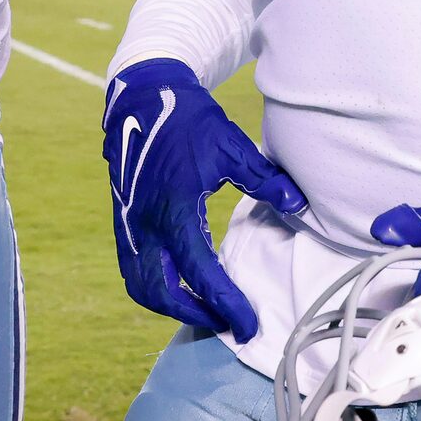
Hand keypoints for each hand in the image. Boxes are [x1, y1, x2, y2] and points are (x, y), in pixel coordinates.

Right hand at [103, 58, 304, 339]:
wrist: (143, 97)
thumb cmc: (188, 119)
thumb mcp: (231, 146)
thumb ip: (264, 179)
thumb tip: (297, 205)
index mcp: (174, 208)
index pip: (201, 274)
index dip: (227, 304)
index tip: (248, 324)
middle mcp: (145, 223)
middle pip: (162, 294)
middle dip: (196, 314)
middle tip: (228, 323)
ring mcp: (129, 224)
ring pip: (141, 287)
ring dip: (171, 306)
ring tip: (206, 309)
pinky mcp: (123, 221)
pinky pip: (133, 269)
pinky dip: (155, 288)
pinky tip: (180, 286)